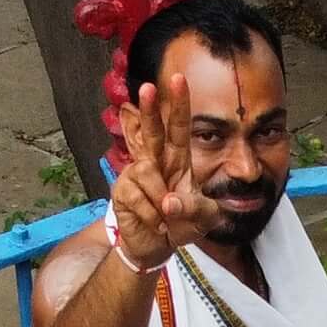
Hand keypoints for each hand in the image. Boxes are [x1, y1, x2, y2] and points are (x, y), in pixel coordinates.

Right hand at [110, 77, 221, 270]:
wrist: (157, 247)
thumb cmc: (182, 225)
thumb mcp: (204, 219)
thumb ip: (195, 209)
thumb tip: (169, 202)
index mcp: (177, 161)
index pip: (179, 128)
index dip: (179, 104)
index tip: (179, 79)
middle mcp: (155, 162)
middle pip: (152, 132)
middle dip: (150, 110)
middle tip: (147, 87)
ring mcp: (136, 175)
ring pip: (147, 173)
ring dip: (159, 199)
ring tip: (165, 218)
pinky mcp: (122, 191)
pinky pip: (136, 197)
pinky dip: (150, 214)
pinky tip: (154, 223)